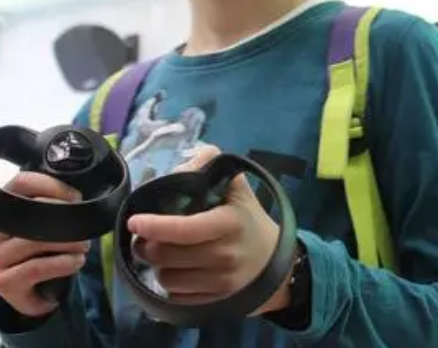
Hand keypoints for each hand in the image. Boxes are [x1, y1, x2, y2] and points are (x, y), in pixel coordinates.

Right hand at [0, 173, 88, 316]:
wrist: (25, 295)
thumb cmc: (35, 257)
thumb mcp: (37, 229)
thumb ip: (48, 209)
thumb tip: (75, 198)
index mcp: (4, 214)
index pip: (21, 183)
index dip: (51, 185)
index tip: (75, 197)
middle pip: (34, 211)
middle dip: (67, 219)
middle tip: (84, 231)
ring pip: (38, 240)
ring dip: (70, 243)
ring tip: (82, 247)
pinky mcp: (5, 283)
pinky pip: (37, 267)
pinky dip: (64, 263)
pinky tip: (75, 262)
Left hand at [128, 144, 291, 314]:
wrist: (274, 263)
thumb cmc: (248, 221)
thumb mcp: (237, 189)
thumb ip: (211, 167)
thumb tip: (185, 162)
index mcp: (230, 223)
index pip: (184, 229)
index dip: (155, 225)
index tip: (135, 221)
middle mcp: (225, 255)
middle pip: (165, 255)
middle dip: (146, 245)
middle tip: (145, 237)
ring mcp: (220, 283)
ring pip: (165, 278)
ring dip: (157, 266)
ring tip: (164, 254)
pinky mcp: (213, 302)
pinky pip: (174, 296)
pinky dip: (169, 284)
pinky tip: (178, 270)